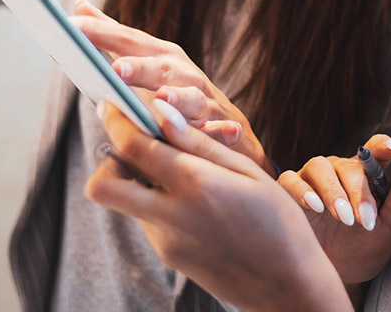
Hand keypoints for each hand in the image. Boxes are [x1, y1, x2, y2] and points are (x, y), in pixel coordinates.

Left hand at [74, 0, 270, 173]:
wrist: (226, 123)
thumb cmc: (178, 89)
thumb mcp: (148, 59)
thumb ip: (114, 36)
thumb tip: (79, 3)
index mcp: (162, 56)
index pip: (129, 41)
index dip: (102, 34)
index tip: (73, 27)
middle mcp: (185, 74)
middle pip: (160, 68)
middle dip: (139, 68)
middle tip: (116, 69)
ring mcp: (207, 101)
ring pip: (193, 99)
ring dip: (179, 98)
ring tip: (163, 99)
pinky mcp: (226, 129)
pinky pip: (225, 131)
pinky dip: (224, 130)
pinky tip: (223, 132)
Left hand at [86, 96, 353, 311]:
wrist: (287, 288)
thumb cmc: (279, 224)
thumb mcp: (247, 172)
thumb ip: (199, 143)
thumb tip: (162, 112)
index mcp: (195, 185)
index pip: (132, 146)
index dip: (115, 120)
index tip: (112, 103)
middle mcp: (171, 215)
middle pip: (103, 185)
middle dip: (107, 158)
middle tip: (130, 141)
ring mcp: (166, 241)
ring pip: (125, 201)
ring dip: (136, 179)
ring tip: (175, 169)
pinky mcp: (169, 256)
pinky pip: (147, 219)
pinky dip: (157, 201)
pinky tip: (192, 199)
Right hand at [276, 134, 390, 284]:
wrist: (338, 279)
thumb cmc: (366, 249)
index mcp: (365, 174)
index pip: (374, 148)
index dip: (383, 145)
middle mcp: (337, 171)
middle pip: (347, 164)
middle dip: (358, 191)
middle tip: (364, 220)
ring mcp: (312, 180)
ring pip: (319, 167)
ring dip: (333, 191)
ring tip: (344, 218)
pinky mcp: (288, 194)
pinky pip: (290, 180)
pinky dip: (302, 191)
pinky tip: (315, 207)